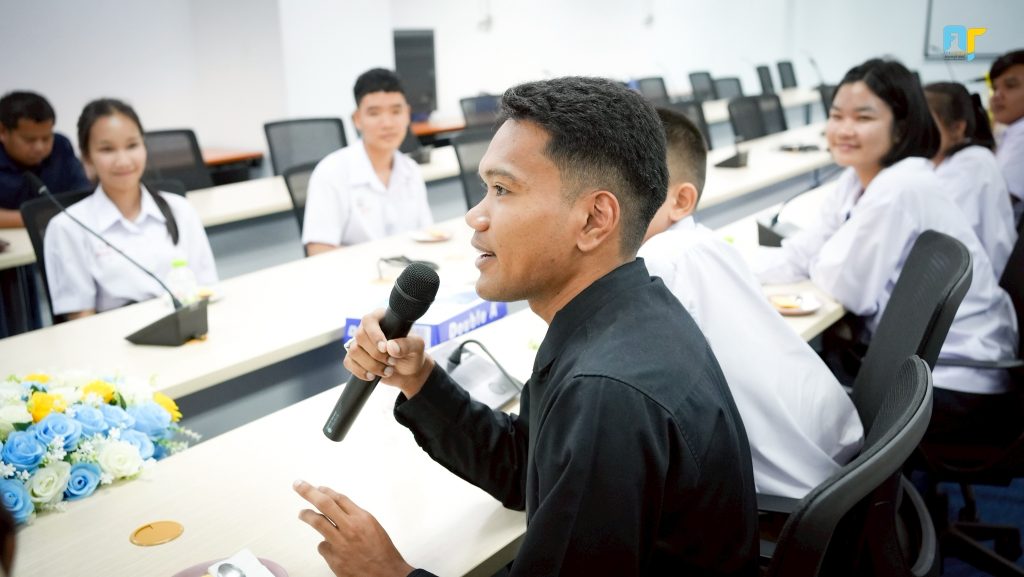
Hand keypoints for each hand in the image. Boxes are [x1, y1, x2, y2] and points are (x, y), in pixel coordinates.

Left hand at [294, 480, 414, 576]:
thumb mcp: (373, 527)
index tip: (318, 488)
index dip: (326, 491)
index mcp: (362, 518)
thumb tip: (337, 509)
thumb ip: (355, 517)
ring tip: (302, 513)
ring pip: (318, 522)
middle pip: (324, 503)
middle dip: (308, 492)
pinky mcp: (334, 558)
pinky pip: (323, 546)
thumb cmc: (382, 552)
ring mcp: (340, 543)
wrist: (386, 574)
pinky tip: (331, 548)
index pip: (339, 498)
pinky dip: (325, 545)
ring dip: (306, 515)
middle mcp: (350, 528)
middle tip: (299, 485)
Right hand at [343, 309, 434, 397]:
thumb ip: (407, 345)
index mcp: (382, 319)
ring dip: (371, 365)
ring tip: (387, 370)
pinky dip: (360, 371)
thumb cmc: (413, 355)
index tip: (384, 348)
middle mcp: (368, 329)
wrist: (409, 373)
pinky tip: (373, 376)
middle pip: (359, 337)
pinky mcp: (355, 358)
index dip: (375, 335)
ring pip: (354, 351)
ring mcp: (360, 344)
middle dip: (376, 354)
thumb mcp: (417, 347)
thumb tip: (390, 347)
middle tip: (392, 361)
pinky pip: (349, 362)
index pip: (369, 320)